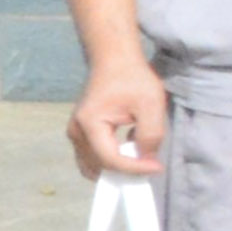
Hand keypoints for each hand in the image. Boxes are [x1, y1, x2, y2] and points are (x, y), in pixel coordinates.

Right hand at [70, 60, 169, 178]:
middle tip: (150, 163)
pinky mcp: (79, 134)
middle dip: (126, 170)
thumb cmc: (132, 78)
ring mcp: (74, 134)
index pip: (110, 159)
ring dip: (117, 167)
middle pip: (99, 166)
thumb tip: (146, 158)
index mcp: (89, 123)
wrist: (114, 61)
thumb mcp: (150, 103)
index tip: (157, 167)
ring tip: (138, 157)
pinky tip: (127, 149)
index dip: (134, 168)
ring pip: (93, 166)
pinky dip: (110, 161)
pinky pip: (92, 159)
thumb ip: (150, 134)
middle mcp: (75, 132)